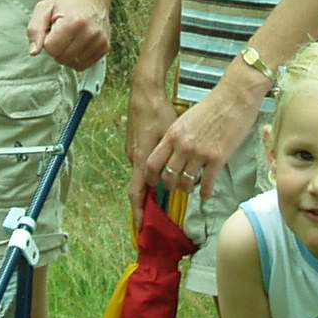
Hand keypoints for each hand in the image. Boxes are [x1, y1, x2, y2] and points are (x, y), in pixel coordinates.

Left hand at [26, 0, 111, 70]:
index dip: (47, 41)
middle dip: (57, 48)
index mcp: (73, 22)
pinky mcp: (105, 48)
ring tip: (71, 37)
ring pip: (73, 64)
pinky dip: (77, 58)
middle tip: (61, 33)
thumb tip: (34, 51)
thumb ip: (35, 30)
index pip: (51, 49)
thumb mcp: (44, 8)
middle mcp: (89, 33)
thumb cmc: (67, 2)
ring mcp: (99, 41)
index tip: (53, 30)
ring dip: (68, 54)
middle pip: (62, 58)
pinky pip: (84, 65)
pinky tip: (78, 44)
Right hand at [126, 65, 174, 213]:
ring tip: (163, 198)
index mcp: (141, 159)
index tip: (142, 225)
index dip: (138, 210)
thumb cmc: (158, 111)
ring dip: (152, 187)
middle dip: (147, 203)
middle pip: (140, 186)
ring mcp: (133, 150)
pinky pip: (143, 164)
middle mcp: (134, 157)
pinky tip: (163, 174)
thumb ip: (174, 158)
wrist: (144, 92)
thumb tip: (184, 178)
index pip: (136, 192)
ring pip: (144, 175)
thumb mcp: (170, 136)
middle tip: (155, 217)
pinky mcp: (136, 144)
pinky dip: (151, 173)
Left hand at [141, 72, 269, 204]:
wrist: (235, 96)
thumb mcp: (186, 119)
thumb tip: (173, 152)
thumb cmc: (213, 105)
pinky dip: (206, 192)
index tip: (155, 181)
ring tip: (190, 189)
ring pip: (186, 182)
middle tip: (174, 187)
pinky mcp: (218, 158)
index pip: (152, 162)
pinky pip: (207, 183)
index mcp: (172, 134)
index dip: (151, 176)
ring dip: (187, 189)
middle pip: (167, 176)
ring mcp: (199, 153)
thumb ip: (177, 136)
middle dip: (170, 185)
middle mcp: (182, 145)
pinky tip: (206, 195)